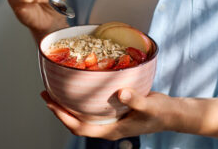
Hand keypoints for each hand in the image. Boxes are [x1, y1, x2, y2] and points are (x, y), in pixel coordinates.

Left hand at [40, 89, 173, 139]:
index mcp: (111, 131)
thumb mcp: (149, 106)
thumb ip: (135, 100)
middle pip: (76, 122)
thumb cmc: (161, 112)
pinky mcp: (113, 111)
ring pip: (82, 115)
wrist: (172, 113)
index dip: (63, 117)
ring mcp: (109, 119)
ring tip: (55, 89)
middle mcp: (107, 127)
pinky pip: (91, 108)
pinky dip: (81, 99)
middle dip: (59, 110)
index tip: (51, 104)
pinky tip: (77, 86)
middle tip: (45, 93)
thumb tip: (121, 93)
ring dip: (67, 105)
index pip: (80, 128)